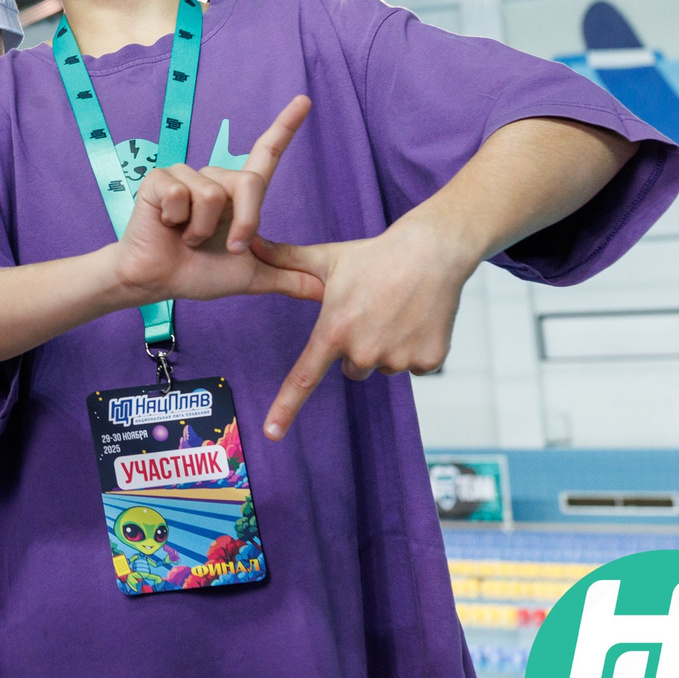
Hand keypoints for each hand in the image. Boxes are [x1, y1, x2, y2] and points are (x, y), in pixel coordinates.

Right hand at [109, 97, 321, 307]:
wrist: (157, 282)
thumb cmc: (198, 274)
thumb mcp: (252, 277)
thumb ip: (288, 278)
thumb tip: (327, 291)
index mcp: (237, 195)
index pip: (266, 154)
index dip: (285, 127)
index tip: (304, 101)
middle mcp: (214, 178)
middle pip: (248, 182)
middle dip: (244, 223)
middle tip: (225, 247)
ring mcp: (184, 175)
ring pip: (213, 194)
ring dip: (202, 229)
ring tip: (185, 236)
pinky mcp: (160, 179)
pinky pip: (181, 195)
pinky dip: (177, 221)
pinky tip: (166, 225)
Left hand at [250, 218, 477, 439]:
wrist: (433, 251)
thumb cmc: (374, 255)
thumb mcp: (326, 258)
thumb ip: (284, 258)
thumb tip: (245, 242)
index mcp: (334, 330)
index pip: (304, 378)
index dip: (285, 408)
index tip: (272, 434)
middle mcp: (364, 351)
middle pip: (351, 368)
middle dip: (357, 347)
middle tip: (370, 312)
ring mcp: (398, 358)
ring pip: (382, 366)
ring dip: (386, 346)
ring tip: (396, 311)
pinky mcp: (429, 361)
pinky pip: (413, 366)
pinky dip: (415, 347)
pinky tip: (418, 319)